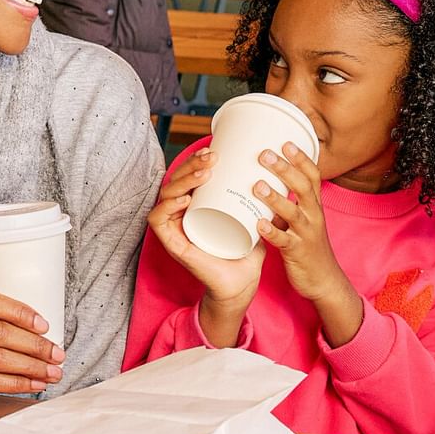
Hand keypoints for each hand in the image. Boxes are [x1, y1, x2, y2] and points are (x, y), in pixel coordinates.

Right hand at [146, 146, 267, 313]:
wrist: (242, 283)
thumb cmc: (245, 250)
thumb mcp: (253, 216)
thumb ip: (262, 197)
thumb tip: (276, 171)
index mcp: (195, 206)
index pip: (187, 176)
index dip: (195, 161)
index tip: (214, 150)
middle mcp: (181, 215)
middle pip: (176, 181)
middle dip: (191, 165)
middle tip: (211, 158)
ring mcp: (175, 229)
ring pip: (166, 195)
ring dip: (183, 181)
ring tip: (204, 174)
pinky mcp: (173, 245)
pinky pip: (158, 222)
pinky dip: (166, 208)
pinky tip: (185, 199)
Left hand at [248, 142, 345, 298]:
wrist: (324, 280)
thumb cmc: (307, 246)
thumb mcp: (302, 219)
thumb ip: (286, 202)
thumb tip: (261, 181)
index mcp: (315, 206)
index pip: (313, 176)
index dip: (301, 158)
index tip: (286, 142)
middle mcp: (314, 216)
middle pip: (303, 188)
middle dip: (285, 170)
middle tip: (265, 155)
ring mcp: (306, 234)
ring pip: (293, 212)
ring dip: (275, 198)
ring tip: (257, 185)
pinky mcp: (297, 252)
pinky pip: (284, 241)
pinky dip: (272, 231)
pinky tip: (258, 224)